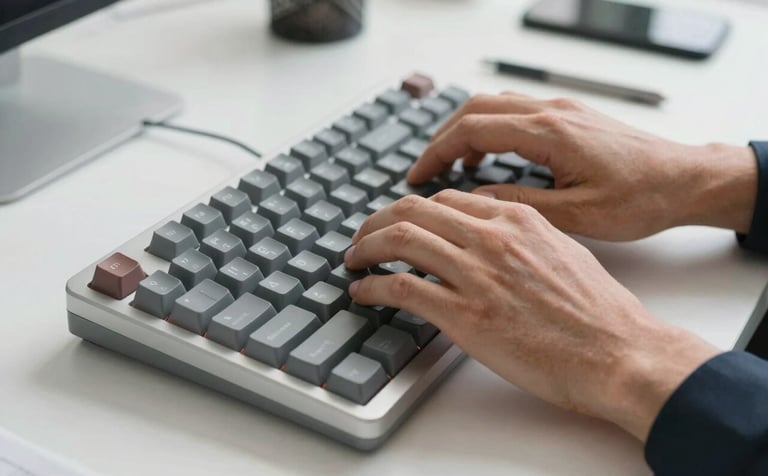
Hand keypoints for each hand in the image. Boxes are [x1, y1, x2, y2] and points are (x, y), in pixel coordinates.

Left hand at [345, 190, 718, 439]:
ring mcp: (476, 274)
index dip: (414, 209)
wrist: (619, 352)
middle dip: (377, 220)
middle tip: (363, 237)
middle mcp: (492, 237)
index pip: (446, 200)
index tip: (400, 223)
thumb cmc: (598, 311)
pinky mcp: (465, 314)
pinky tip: (362, 292)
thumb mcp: (562, 251)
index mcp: (516, 218)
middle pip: (414, 210)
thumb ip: (521, 237)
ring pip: (400, 238)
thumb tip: (489, 240)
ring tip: (353, 260)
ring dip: (365, 248)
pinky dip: (371, 286)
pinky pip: (400, 287)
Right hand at [407, 93, 756, 239]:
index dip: (437, 152)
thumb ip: (520, 204)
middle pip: (475, 108)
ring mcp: (561, 110)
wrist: (685, 179)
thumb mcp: (577, 215)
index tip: (416, 177)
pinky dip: (489, 131)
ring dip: (464, 132)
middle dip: (441, 139)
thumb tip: (474, 202)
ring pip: (493, 106)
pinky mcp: (568, 117)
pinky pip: (514, 113)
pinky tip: (486, 161)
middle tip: (422, 172)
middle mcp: (552, 113)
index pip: (473, 129)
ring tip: (447, 169)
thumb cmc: (641, 198)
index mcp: (550, 133)